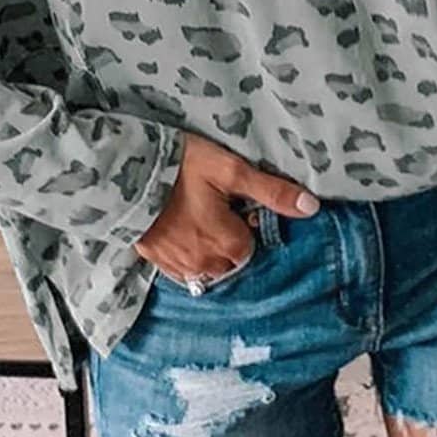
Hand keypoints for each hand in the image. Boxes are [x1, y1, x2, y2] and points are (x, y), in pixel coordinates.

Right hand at [134, 131, 320, 284]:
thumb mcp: (231, 170)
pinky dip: (184, 253)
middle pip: (229, 259)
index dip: (246, 223)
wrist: (124, 171)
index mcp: (228, 244)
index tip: (233, 203)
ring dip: (206, 248)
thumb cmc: (181, 167)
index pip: (251, 245)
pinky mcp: (155, 260)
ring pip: (206, 266)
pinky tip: (177, 229)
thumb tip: (311, 207)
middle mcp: (205, 263)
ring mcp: (177, 265)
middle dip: (227, 238)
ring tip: (194, 216)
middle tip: (213, 206)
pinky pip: (181, 268)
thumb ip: (271, 192)